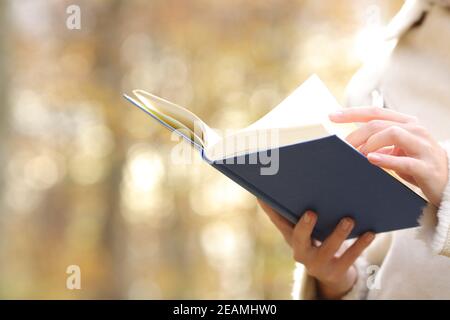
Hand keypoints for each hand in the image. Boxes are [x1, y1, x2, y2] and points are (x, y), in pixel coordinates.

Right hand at [258, 200, 374, 298]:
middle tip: (311, 212)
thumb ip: (284, 214)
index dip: (272, 210)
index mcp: (290, 238)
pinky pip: (350, 257)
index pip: (279, 222)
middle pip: (299, 239)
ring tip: (348, 219)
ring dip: (338, 234)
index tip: (266, 196)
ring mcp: (318, 263)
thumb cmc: (312, 242)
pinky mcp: (337, 270)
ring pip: (328, 248)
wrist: (330, 273)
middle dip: (304, 226)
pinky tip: (370, 232)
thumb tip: (263, 194)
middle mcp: (300, 252)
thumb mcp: (298, 230)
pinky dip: (360, 245)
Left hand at [330, 107, 448, 206]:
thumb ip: (378, 145)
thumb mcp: (397, 152)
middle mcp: (415, 129)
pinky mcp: (427, 166)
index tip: (331, 116)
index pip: (375, 112)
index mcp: (406, 123)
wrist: (448, 185)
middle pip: (378, 124)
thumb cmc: (417, 166)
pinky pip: (404, 160)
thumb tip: (352, 146)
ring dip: (370, 143)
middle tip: (342, 148)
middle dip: (355, 135)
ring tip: (358, 155)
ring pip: (392, 133)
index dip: (352, 113)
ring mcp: (423, 146)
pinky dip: (386, 159)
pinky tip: (372, 160)